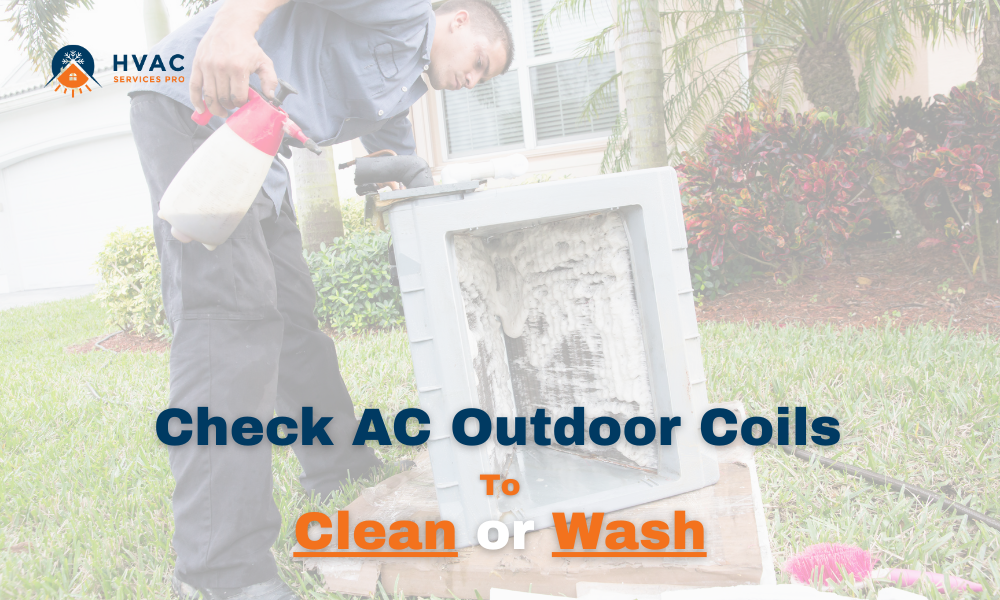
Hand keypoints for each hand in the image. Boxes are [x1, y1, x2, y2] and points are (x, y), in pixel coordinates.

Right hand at [189, 0, 286, 116]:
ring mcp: (207, 66)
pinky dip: (196, 101)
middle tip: (233, 106)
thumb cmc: (248, 46)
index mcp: (238, 68)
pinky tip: (202, 110)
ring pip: (209, 96)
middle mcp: (221, 67)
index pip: (237, 97)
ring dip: (215, 108)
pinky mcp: (197, 64)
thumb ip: (270, 80)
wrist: (231, 26)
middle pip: (223, 98)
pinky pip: (194, 87)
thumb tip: (270, 97)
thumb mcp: (264, 61)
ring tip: (222, 111)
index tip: (243, 103)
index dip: (241, 104)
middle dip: (229, 106)